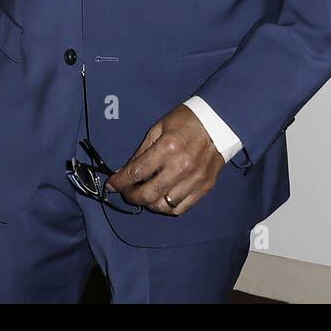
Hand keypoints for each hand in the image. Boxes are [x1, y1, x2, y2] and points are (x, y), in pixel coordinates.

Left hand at [105, 105, 224, 215]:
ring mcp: (194, 180)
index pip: (136, 172)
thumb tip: (125, 171)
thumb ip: (141, 152)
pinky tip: (162, 198)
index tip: (111, 185)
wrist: (218, 122)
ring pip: (163, 206)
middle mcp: (180, 167)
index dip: (120, 181)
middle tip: (127, 192)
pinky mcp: (204, 187)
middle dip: (131, 196)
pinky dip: (167, 207)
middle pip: (148, 194)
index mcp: (167, 148)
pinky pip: (181, 208)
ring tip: (145, 195)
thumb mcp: (158, 128)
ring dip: (149, 204)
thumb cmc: (186, 122)